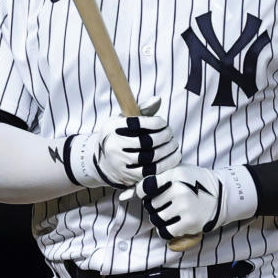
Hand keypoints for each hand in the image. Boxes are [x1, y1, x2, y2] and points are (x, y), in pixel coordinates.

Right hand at [65, 97, 179, 188]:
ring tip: (174, 144)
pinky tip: (174, 157)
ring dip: (168, 150)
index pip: (138, 123)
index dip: (156, 122)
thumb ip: (142, 110)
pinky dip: (167, 164)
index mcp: (112, 128)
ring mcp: (121, 164)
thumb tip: (158, 99)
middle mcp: (114, 146)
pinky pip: (153, 172)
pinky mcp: (129, 178)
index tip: (163, 123)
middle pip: (147, 141)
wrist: (103, 163)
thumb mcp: (124, 121)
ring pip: (152, 157)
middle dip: (165, 136)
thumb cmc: (120, 137)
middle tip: (170, 134)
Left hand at [134, 163, 256, 239]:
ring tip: (168, 214)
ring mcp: (184, 208)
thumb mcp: (179, 172)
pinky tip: (171, 224)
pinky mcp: (189, 223)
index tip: (149, 194)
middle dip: (153, 205)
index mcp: (175, 176)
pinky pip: (165, 231)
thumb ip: (157, 179)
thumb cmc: (196, 183)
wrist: (223, 195)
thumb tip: (128, 193)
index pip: (145, 187)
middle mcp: (179, 191)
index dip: (143, 192)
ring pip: (156, 218)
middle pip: (150, 204)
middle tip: (164, 204)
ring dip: (159, 218)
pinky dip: (165, 229)